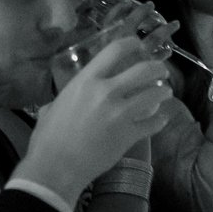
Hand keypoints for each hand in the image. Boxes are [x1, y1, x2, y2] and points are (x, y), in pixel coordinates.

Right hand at [17, 37, 174, 204]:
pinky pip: (153, 123)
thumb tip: (65, 99)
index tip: (138, 46)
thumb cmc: (48, 138)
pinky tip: (161, 119)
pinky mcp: (129, 135)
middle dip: (158, 68)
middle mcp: (106, 92)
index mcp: (86, 81)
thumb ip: (67, 98)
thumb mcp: (54, 106)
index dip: (132, 44)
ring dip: (163, 92)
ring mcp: (120, 114)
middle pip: (144, 69)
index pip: (115, 50)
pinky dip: (160, 120)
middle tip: (161, 72)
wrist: (55, 167)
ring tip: (165, 93)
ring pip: (154, 94)